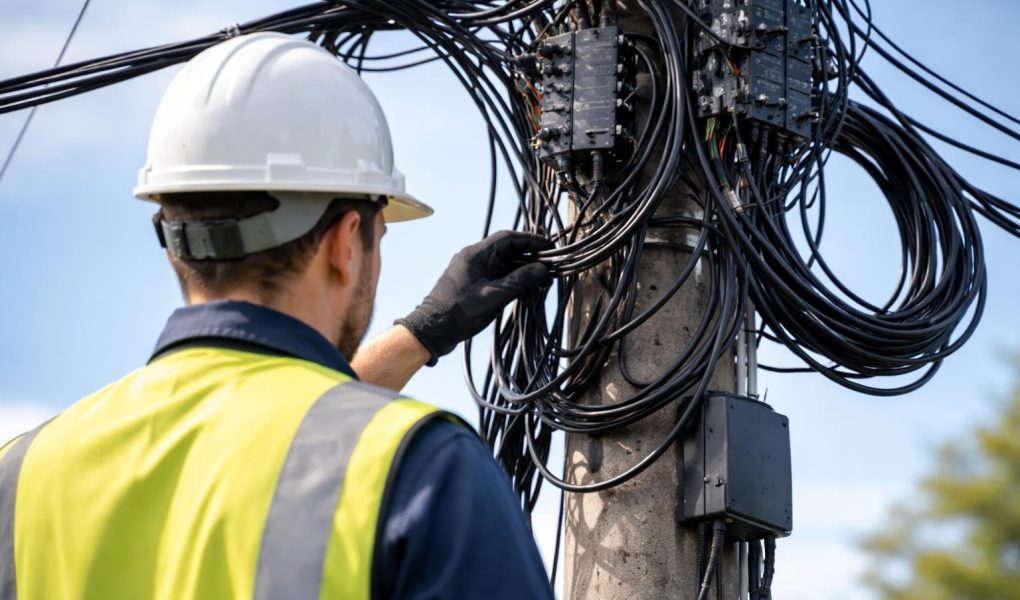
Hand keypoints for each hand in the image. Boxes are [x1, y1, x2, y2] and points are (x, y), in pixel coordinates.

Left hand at [396, 231, 552, 364]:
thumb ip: (519, 281)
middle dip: (530, 257)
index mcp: (475, 255)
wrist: (431, 332)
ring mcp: (474, 272)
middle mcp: (474, 259)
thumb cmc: (459, 313)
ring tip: (543, 281)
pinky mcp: (474, 286)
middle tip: (551, 266)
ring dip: (523, 271)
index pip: (508, 238)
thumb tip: (543, 269)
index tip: (550, 248)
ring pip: (504, 265)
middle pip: (508, 251)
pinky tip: (528, 291)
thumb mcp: (493, 297)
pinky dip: (513, 281)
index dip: (531, 241)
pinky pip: (498, 277)